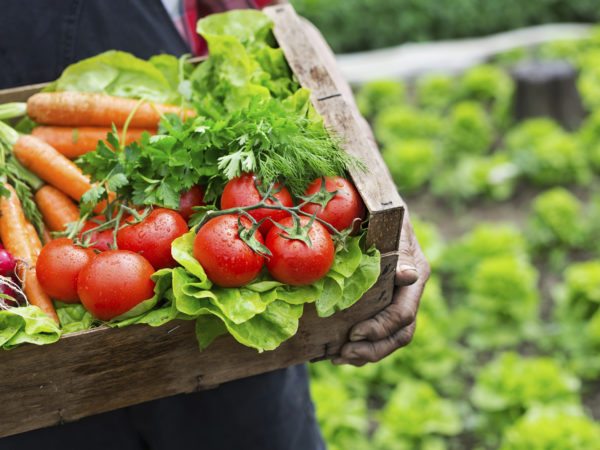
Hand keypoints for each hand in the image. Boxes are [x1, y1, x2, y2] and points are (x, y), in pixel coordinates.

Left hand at [332, 212, 429, 365]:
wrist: (375, 196)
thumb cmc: (382, 207)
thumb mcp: (391, 223)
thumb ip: (400, 250)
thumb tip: (408, 277)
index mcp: (416, 273)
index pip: (404, 315)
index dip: (380, 329)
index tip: (354, 333)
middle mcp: (409, 290)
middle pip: (399, 334)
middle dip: (372, 349)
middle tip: (343, 354)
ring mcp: (397, 296)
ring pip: (390, 337)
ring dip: (366, 352)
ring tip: (339, 358)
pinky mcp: (382, 299)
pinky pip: (378, 330)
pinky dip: (361, 343)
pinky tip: (339, 349)